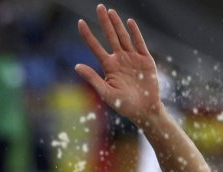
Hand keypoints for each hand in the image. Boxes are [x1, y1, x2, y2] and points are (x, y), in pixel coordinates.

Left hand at [74, 4, 160, 124]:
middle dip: (104, 22)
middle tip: (99, 7)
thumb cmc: (124, 105)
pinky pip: (139, 43)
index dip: (88, 35)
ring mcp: (133, 58)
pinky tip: (129, 22)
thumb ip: (93, 78)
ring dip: (117, 24)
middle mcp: (120, 59)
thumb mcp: (106, 93)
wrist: (145, 110)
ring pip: (123, 37)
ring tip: (111, 11)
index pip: (95, 47)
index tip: (80, 22)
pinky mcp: (145, 60)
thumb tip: (76, 66)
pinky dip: (135, 33)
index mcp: (109, 66)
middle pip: (110, 37)